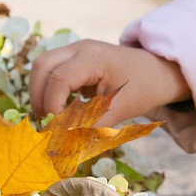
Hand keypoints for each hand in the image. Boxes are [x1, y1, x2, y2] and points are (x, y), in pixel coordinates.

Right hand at [28, 40, 190, 126]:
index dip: (53, 105)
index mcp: (93, 57)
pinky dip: (49, 90)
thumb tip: (64, 146)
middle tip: (47, 123)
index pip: (60, 78)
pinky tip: (61, 109)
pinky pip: (51, 71)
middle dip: (38, 97)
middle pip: (42, 67)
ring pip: (42, 67)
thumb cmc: (143, 88)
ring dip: (41, 93)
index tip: (57, 129)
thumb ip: (92, 127)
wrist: (157, 71)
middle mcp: (79, 49)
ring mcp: (75, 51)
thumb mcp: (120, 110)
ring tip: (52, 118)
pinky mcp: (73, 59)